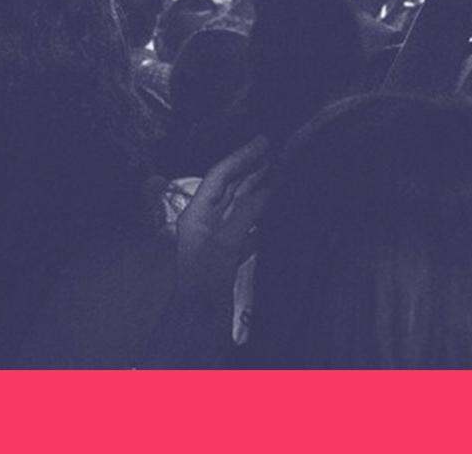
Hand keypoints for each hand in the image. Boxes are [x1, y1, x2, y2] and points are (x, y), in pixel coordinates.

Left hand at [174, 136, 269, 292]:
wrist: (196, 329)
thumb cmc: (202, 288)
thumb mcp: (224, 245)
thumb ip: (245, 215)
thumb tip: (266, 192)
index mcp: (196, 216)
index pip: (219, 176)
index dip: (241, 157)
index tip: (262, 142)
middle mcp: (204, 225)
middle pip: (228, 189)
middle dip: (249, 170)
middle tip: (271, 153)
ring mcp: (216, 242)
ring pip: (238, 208)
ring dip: (256, 192)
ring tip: (276, 176)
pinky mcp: (227, 260)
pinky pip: (246, 230)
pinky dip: (260, 218)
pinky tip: (273, 215)